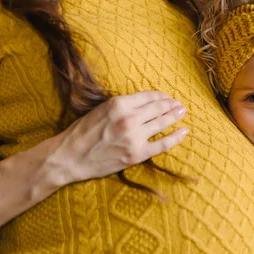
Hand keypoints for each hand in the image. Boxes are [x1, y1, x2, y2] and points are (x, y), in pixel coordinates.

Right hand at [49, 91, 187, 184]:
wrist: (69, 156)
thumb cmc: (83, 132)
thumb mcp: (101, 109)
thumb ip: (123, 105)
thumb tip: (144, 103)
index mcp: (118, 104)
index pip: (148, 96)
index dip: (160, 96)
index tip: (166, 97)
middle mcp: (129, 119)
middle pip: (158, 108)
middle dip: (170, 105)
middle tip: (178, 104)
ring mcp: (134, 137)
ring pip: (162, 123)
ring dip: (175, 116)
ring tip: (182, 112)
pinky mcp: (137, 154)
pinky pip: (163, 144)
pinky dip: (176, 137)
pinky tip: (184, 132)